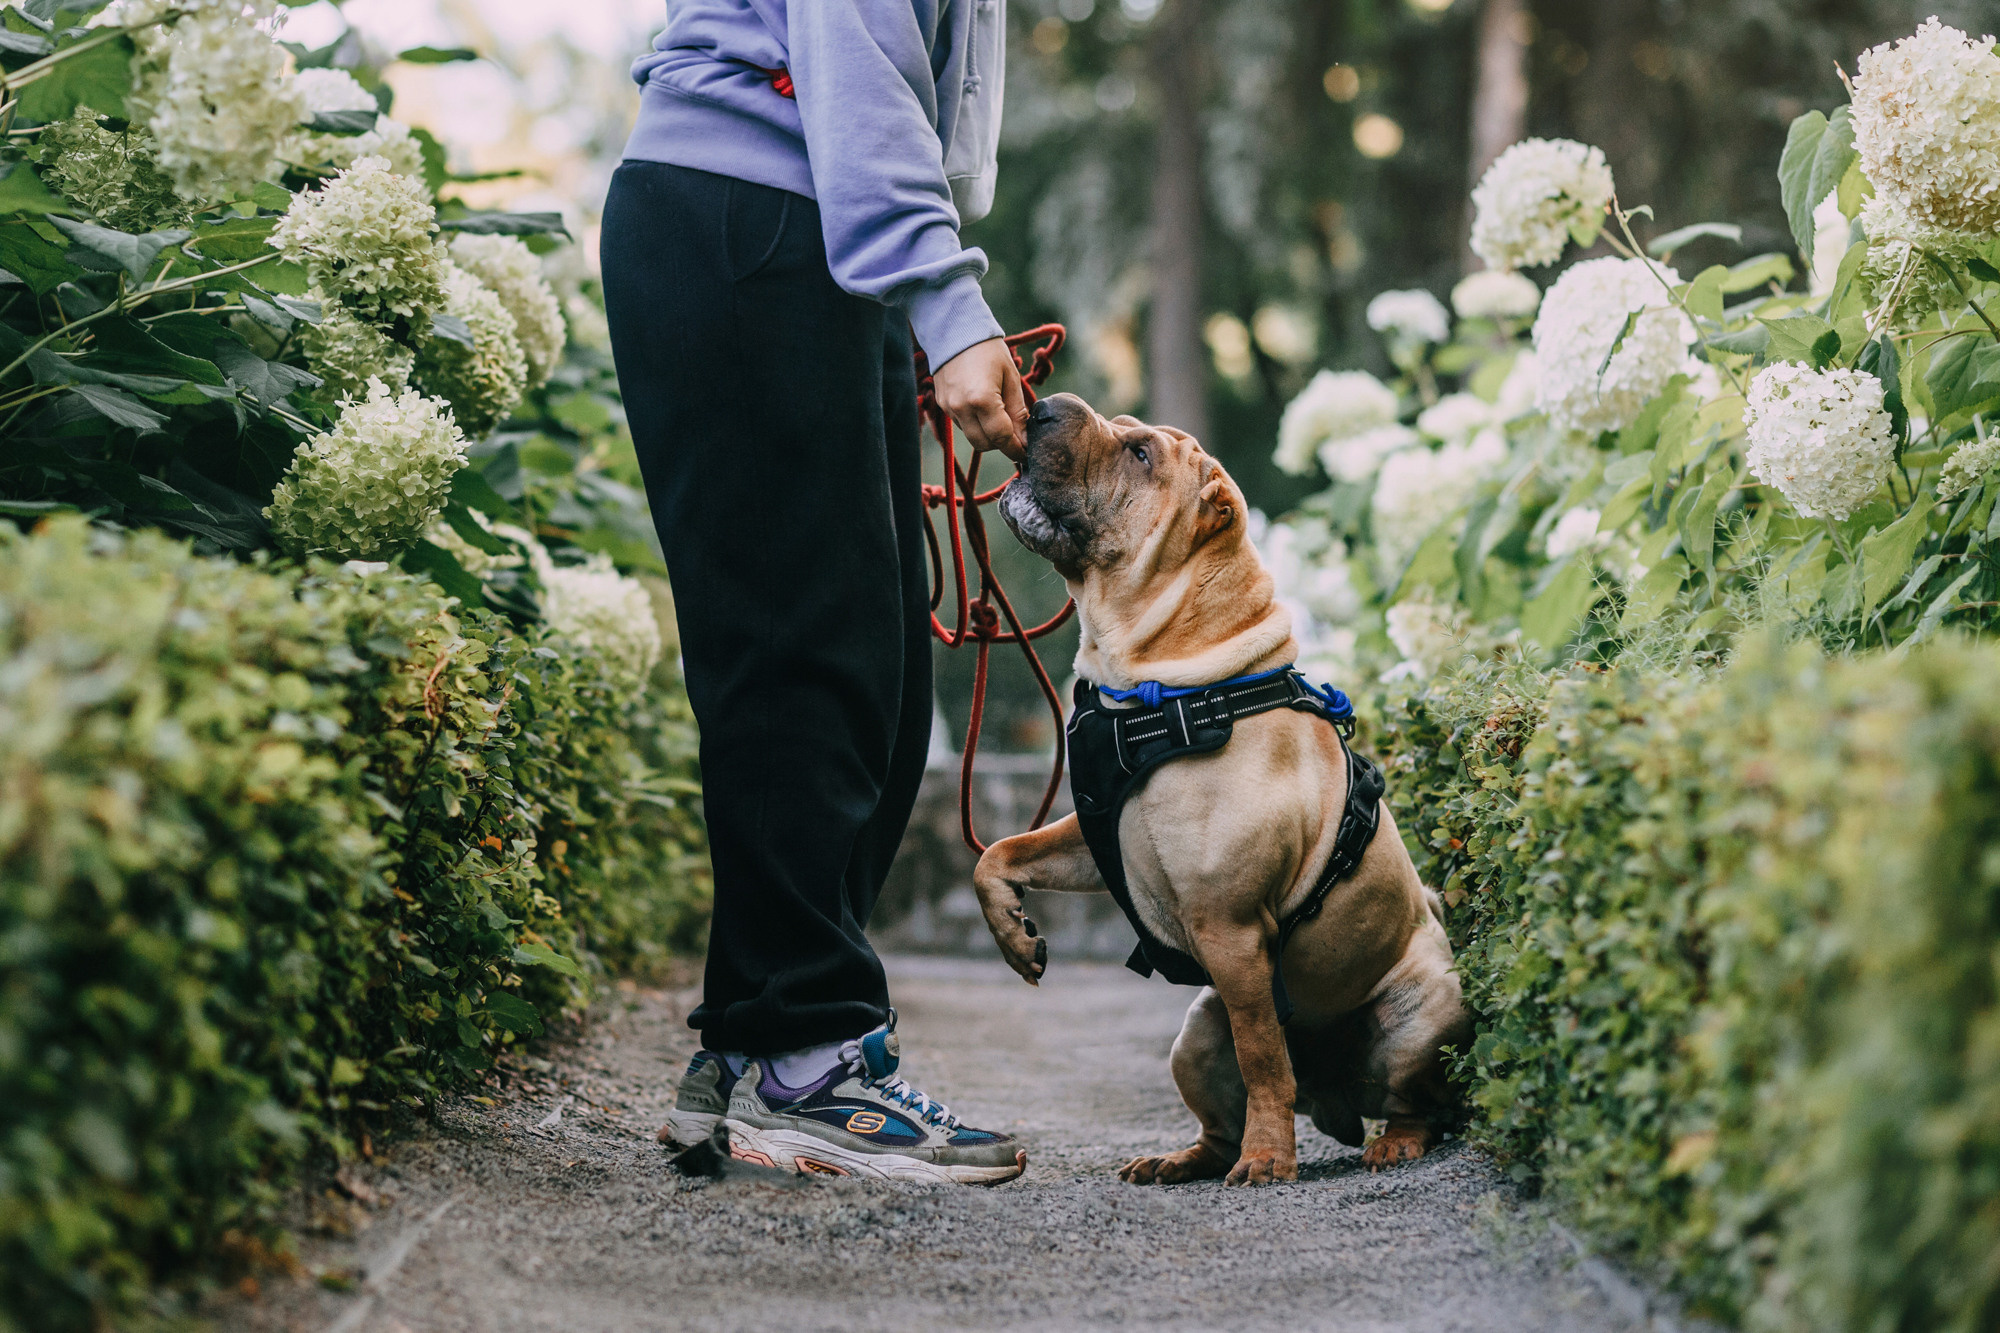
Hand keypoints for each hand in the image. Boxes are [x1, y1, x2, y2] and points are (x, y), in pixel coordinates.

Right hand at [932, 337, 1026, 459]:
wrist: (954, 329)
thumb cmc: (988, 349)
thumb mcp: (1010, 377)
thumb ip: (1017, 411)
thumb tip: (1024, 437)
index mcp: (982, 400)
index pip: (1002, 438)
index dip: (1016, 449)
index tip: (1027, 453)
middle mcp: (962, 408)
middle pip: (985, 445)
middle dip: (1002, 444)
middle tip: (1016, 434)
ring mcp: (949, 408)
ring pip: (972, 437)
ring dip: (988, 435)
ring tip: (1000, 417)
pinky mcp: (942, 404)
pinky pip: (962, 425)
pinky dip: (976, 424)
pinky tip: (983, 407)